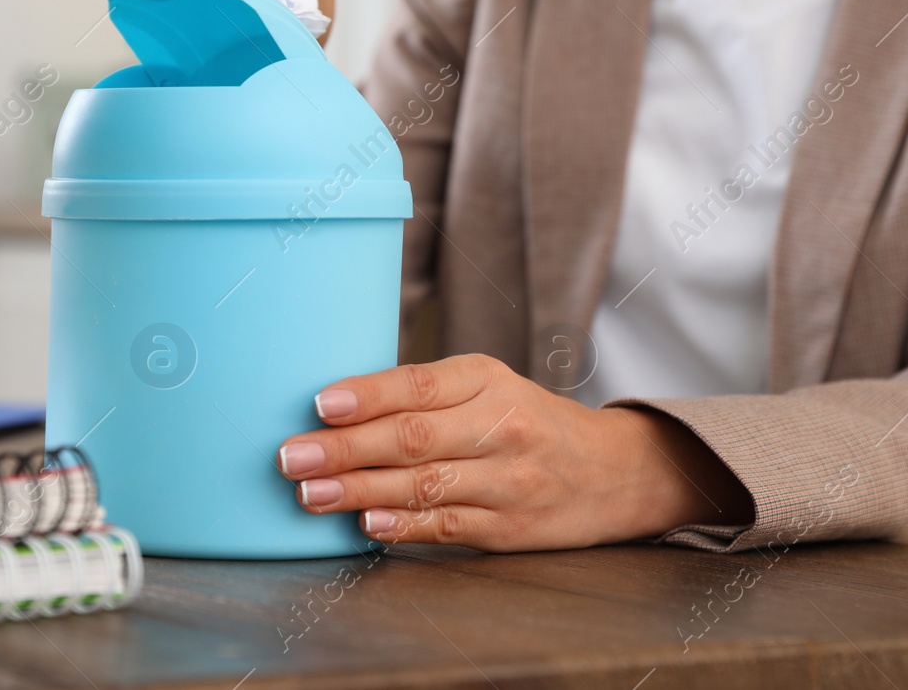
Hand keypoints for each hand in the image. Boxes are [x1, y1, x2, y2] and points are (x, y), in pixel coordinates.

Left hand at [276, 354, 752, 549]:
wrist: (614, 471)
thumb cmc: (528, 421)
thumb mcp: (487, 386)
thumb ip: (423, 394)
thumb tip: (336, 407)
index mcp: (487, 380)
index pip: (420, 383)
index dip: (368, 394)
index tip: (321, 403)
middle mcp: (501, 426)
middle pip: (414, 437)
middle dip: (346, 448)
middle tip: (293, 456)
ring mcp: (508, 479)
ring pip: (425, 485)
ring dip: (361, 491)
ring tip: (311, 494)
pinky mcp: (510, 527)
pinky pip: (448, 525)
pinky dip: (404, 526)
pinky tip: (367, 524)